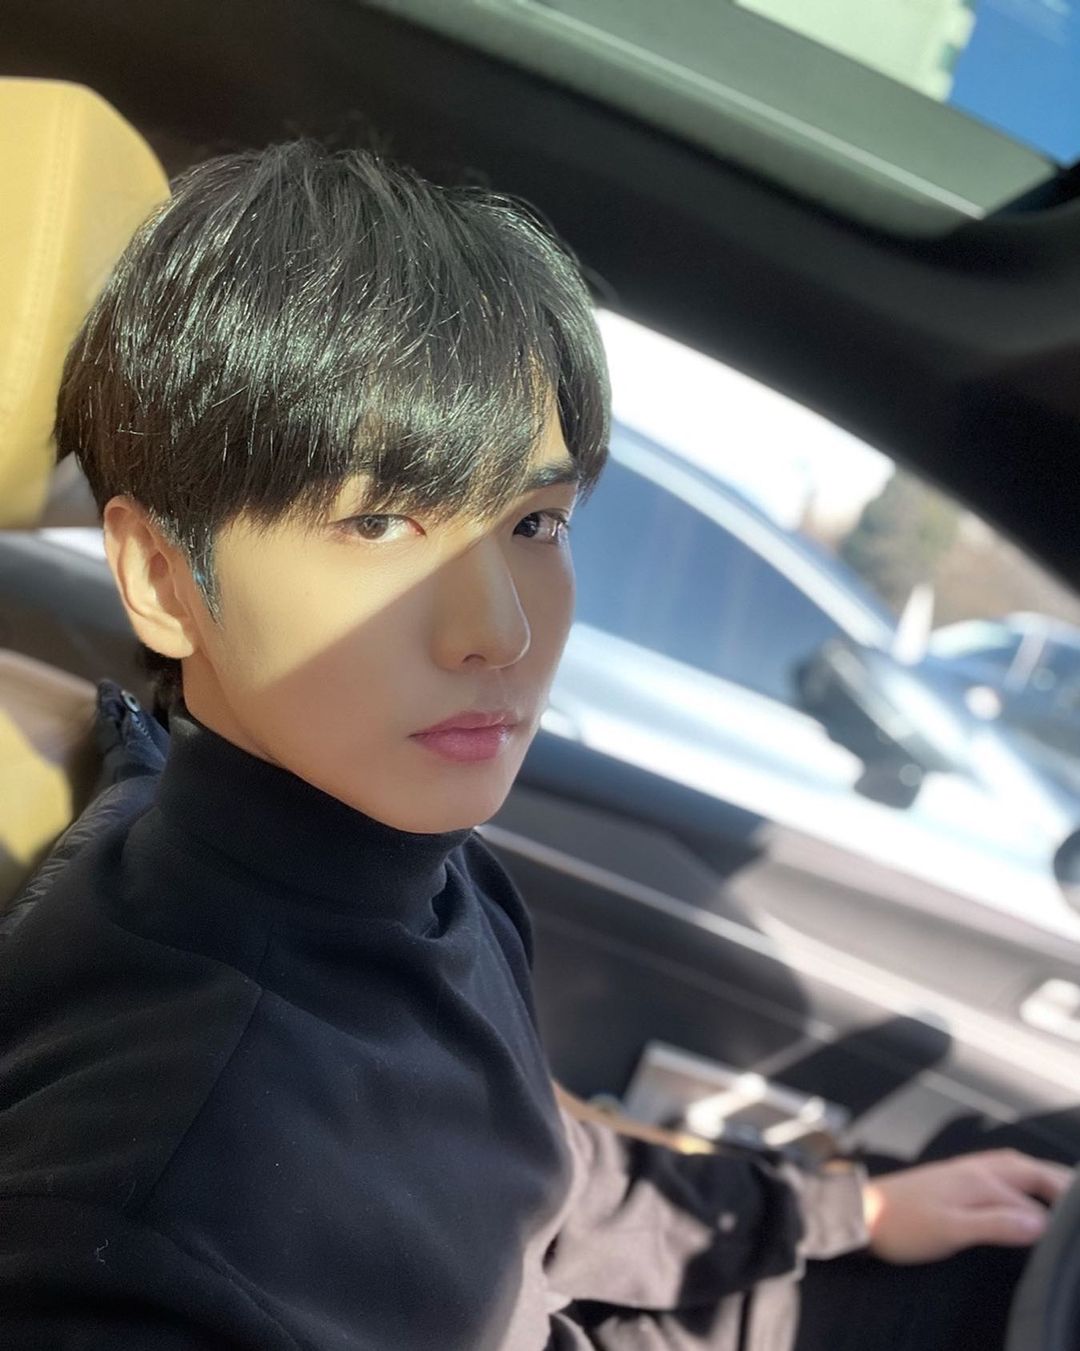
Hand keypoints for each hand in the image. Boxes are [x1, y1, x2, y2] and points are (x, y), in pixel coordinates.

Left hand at [861, 1148, 1074, 1264]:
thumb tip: (1041, 1223)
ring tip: (1062, 1189)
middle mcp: (976, 1168)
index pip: (1036, 1188)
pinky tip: (1020, 1187)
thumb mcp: (951, 1229)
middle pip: (1029, 1169)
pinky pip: (999, 1171)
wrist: (860, 1211)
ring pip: (1014, 1166)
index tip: (1078, 1223)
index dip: (1062, 1204)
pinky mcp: (954, 1178)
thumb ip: (996, 1223)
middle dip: (1059, 1181)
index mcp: (980, 1178)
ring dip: (1041, 1175)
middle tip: (1079, 1201)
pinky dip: (1020, 1176)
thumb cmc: (902, 1223)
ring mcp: (964, 1170)